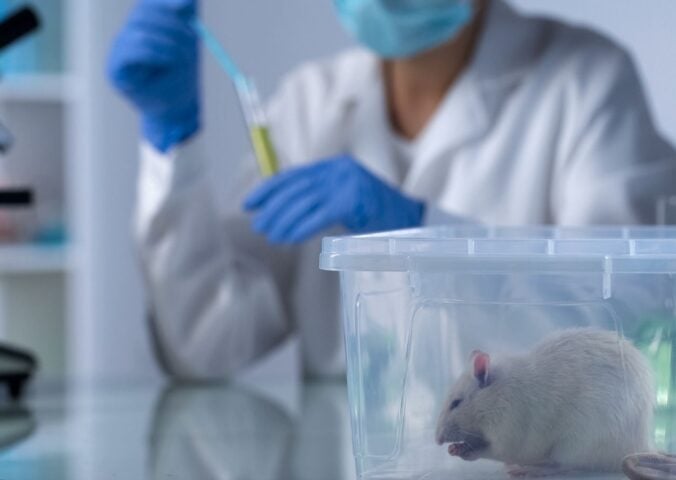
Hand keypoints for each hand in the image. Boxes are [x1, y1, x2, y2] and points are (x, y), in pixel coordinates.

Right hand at [107, 0, 199, 151]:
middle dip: (172, 24)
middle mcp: (124, 37)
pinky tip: (169, 61)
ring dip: (169, 42)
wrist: (177, 110)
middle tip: (192, 38)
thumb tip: (190, 0)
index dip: (165, 4)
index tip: (186, 8)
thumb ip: (183, 20)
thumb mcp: (187, 45)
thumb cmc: (180, 79)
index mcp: (139, 28)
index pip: (146, 6)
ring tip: (185, 58)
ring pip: (139, 32)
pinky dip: (155, 52)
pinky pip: (132, 51)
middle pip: (142, 15)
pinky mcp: (116, 71)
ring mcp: (117, 53)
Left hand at [243, 155, 424, 243]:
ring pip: (304, 202)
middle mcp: (339, 170)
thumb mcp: (345, 199)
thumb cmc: (378, 215)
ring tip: (271, 235)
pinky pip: (318, 216)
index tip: (251, 203)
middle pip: (296, 188)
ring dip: (283, 221)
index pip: (294, 175)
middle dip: (273, 208)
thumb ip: (320, 198)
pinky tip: (289, 238)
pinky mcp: (352, 200)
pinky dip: (300, 228)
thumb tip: (284, 212)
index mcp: (335, 166)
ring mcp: (346, 183)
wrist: (412, 221)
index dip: (269, 189)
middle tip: (259, 225)